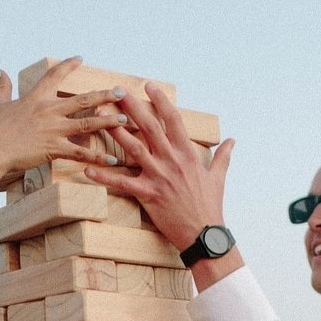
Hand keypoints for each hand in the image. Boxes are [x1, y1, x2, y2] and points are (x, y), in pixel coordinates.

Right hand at [0, 58, 131, 181]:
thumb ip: (1, 87)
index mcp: (35, 99)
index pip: (54, 76)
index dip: (68, 66)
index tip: (80, 58)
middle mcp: (48, 111)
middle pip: (83, 100)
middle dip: (104, 95)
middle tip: (121, 91)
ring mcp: (53, 130)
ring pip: (88, 124)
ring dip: (108, 122)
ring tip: (124, 120)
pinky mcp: (54, 148)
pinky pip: (81, 153)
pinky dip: (98, 157)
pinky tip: (112, 160)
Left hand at [84, 83, 235, 252]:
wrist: (204, 233)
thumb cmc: (210, 206)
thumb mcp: (218, 177)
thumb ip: (223, 156)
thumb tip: (232, 140)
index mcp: (188, 154)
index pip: (173, 120)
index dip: (161, 101)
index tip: (149, 86)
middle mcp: (172, 161)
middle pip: (150, 127)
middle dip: (132, 107)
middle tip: (117, 91)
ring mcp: (159, 177)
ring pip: (134, 148)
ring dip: (115, 131)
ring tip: (99, 116)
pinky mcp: (148, 195)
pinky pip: (123, 184)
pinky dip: (105, 178)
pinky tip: (88, 170)